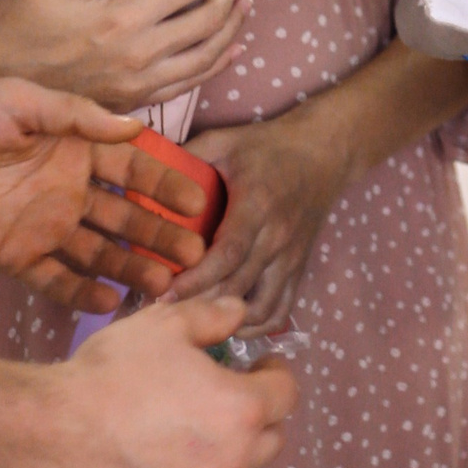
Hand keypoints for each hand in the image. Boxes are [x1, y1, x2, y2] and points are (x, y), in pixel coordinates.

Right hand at [0, 0, 243, 111]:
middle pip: (208, 21)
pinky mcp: (132, 102)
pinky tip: (226, 51)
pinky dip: (214, 65)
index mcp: (120, 19)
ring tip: (243, 5)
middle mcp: (138, 55)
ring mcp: (138, 85)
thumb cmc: (11, 26)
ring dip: (232, 29)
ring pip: (206, 58)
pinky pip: (187, 85)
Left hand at [0, 77, 213, 309]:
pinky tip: (112, 303)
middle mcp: (68, 189)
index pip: (134, 167)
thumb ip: (76, 114)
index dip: (167, 183)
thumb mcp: (20, 100)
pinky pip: (57, 281)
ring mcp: (44, 226)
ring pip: (101, 252)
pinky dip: (83, 293)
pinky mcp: (16, 256)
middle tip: (195, 252)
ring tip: (166, 284)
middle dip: (162, 233)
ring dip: (134, 266)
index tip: (199, 201)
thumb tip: (134, 124)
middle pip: (127, 215)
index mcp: (75, 148)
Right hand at [32, 293, 295, 467]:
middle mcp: (233, 460)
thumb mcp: (166, 323)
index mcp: (242, 411)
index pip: (287, 393)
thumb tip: (239, 312)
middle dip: (260, 414)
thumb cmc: (114, 373)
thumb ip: (213, 315)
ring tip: (208, 433)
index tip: (262, 363)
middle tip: (233, 393)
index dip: (277, 372)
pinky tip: (173, 467)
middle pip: (271, 440)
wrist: (55, 430)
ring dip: (236, 456)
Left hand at [175, 102, 351, 331]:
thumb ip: (186, 158)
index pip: (228, 253)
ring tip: (190, 320)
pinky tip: (226, 323)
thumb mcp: (225, 141)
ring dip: (224, 320)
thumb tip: (143, 178)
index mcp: (257, 206)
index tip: (162, 293)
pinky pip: (280, 311)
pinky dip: (254, 326)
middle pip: (237, 286)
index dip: (195, 279)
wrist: (323, 152)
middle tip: (158, 313)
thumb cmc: (268, 146)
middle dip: (197, 304)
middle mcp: (278, 238)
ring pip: (259, 308)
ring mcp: (291, 258)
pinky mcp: (298, 269)